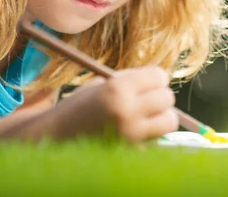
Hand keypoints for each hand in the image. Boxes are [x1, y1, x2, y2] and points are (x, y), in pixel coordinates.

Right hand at [46, 66, 177, 141]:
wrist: (57, 135)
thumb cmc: (81, 105)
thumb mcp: (102, 83)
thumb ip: (131, 80)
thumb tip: (160, 80)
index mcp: (118, 88)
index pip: (159, 75)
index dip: (155, 78)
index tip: (148, 82)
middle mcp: (127, 110)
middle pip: (168, 97)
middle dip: (160, 96)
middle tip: (148, 99)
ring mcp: (131, 134)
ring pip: (170, 121)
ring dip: (162, 116)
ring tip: (148, 115)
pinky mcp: (133, 151)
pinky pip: (156, 138)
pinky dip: (151, 134)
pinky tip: (135, 131)